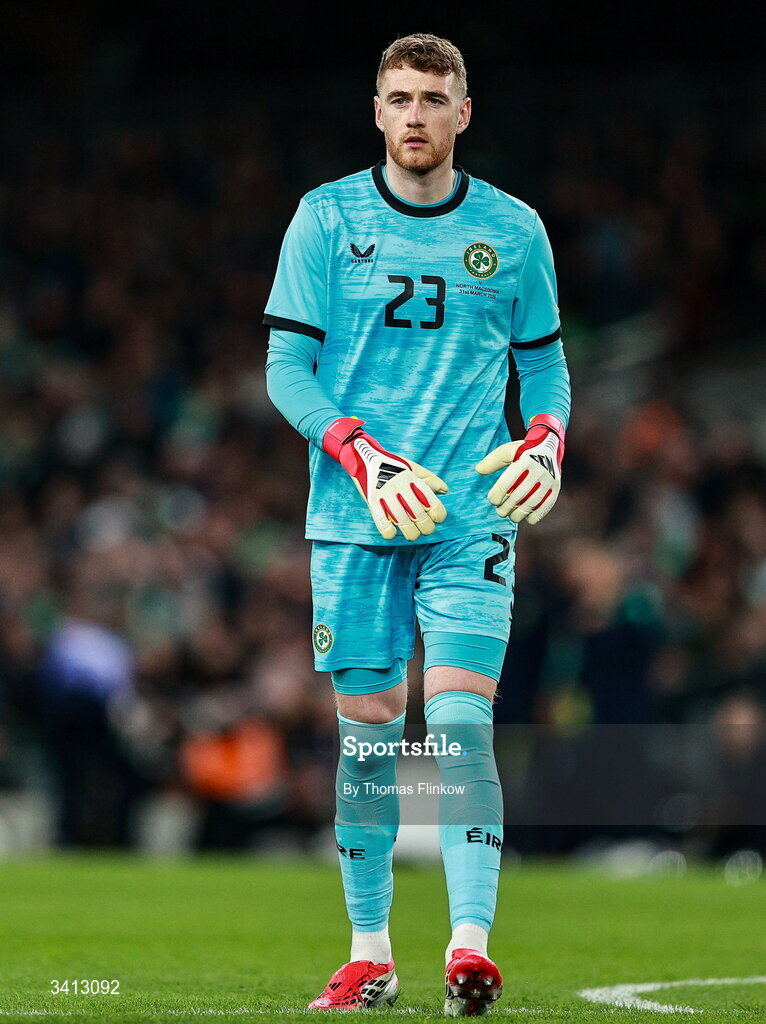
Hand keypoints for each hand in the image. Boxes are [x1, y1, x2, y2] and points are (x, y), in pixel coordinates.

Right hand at [324, 417, 447, 540]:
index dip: (439, 515)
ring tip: (411, 533)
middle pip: (421, 517)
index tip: (437, 518)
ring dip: (410, 534)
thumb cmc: (393, 465)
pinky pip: (383, 524)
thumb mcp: (413, 467)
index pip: (433, 504)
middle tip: (425, 529)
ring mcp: (386, 495)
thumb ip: (430, 479)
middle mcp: (401, 488)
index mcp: (413, 480)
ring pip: (404, 524)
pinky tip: (392, 532)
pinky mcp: (373, 502)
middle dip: (427, 528)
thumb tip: (445, 490)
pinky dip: (389, 533)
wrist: (365, 458)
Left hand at [476, 414, 564, 524]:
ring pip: (531, 503)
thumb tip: (479, 470)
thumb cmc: (523, 451)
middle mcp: (538, 470)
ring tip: (511, 516)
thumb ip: (492, 460)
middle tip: (500, 511)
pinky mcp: (555, 488)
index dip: (496, 495)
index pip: (506, 483)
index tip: (492, 500)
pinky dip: (535, 516)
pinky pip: (545, 506)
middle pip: (518, 496)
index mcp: (524, 460)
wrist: (548, 449)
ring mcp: (548, 480)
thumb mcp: (507, 451)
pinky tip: (527, 518)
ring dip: (518, 514)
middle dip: (506, 508)